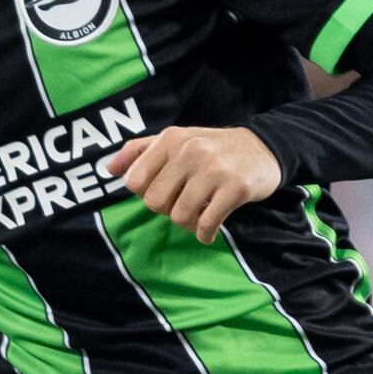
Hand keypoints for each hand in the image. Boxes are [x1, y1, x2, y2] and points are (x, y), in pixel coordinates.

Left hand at [105, 125, 280, 242]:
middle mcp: (190, 150)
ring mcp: (214, 169)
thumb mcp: (177, 141)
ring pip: (179, 216)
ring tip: (199, 215)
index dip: (146, 194)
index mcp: (171, 139)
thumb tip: (108, 169)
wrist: (264, 148)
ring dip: (188, 224)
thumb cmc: (212, 148)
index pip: (135, 181)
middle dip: (167, 210)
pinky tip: (209, 231)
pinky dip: (205, 234)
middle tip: (183, 205)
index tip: (165, 192)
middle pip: (154, 202)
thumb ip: (140, 152)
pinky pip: (207, 224)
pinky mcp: (235, 188)